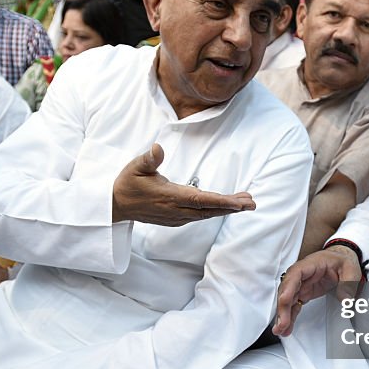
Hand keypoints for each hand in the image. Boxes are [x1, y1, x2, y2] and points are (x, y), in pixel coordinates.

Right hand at [111, 143, 255, 225]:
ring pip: (206, 214)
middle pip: (209, 210)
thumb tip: (157, 148)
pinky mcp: (175, 219)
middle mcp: (175, 210)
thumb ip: (149, 159)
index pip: (200, 200)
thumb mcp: (135, 167)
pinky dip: (214, 211)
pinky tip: (225, 207)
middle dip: (231, 207)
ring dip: (226, 209)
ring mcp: (176, 217)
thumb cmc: (127, 184)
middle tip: (252, 202)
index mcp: (169, 197)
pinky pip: (199, 216)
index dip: (221, 202)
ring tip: (245, 202)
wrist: (116, 206)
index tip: (238, 203)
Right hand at [274, 245, 361, 336]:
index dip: (288, 288)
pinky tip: (286, 328)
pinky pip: (293, 305)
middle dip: (282, 308)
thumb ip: (347, 285)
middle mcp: (301, 274)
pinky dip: (290, 316)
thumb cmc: (342, 261)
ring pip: (287, 300)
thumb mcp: (350, 270)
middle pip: (286, 290)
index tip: (284, 301)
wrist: (341, 259)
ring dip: (282, 315)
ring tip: (280, 331)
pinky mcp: (303, 293)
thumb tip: (346, 301)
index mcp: (310, 264)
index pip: (295, 275)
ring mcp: (300, 284)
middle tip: (282, 325)